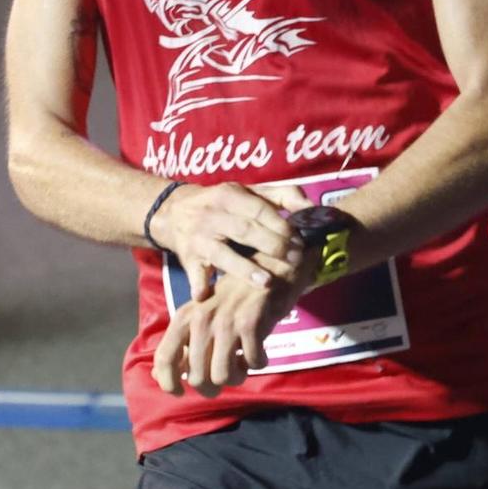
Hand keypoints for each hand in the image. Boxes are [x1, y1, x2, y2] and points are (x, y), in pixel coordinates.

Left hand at [152, 267, 310, 397]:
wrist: (268, 270)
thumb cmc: (233, 298)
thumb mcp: (201, 316)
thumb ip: (181, 345)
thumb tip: (156, 376)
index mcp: (184, 317)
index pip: (164, 358)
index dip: (168, 383)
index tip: (181, 393)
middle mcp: (201, 319)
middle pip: (197, 377)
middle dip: (212, 387)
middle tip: (226, 377)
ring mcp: (226, 321)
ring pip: (223, 376)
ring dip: (236, 377)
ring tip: (243, 365)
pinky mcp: (250, 323)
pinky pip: (252, 363)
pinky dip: (258, 363)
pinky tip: (260, 352)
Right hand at [153, 181, 310, 294]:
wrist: (175, 211)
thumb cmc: (224, 204)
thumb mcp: (249, 192)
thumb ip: (283, 196)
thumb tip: (312, 207)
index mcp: (229, 195)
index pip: (258, 209)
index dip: (280, 225)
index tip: (299, 240)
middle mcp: (212, 215)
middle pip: (244, 231)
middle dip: (271, 246)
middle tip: (294, 260)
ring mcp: (199, 238)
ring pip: (222, 254)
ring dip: (243, 269)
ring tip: (266, 282)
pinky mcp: (188, 259)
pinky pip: (194, 273)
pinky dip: (199, 285)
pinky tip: (206, 296)